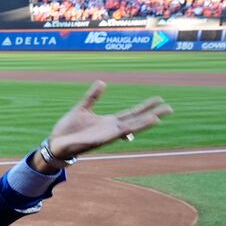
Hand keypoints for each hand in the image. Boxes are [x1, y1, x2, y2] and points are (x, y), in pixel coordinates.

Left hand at [46, 82, 171, 161]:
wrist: (55, 143)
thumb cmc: (68, 129)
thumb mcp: (82, 109)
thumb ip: (92, 97)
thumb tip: (102, 82)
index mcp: (108, 122)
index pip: (132, 113)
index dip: (145, 106)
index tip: (159, 99)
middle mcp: (111, 129)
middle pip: (136, 120)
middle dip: (153, 114)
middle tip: (170, 109)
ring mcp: (107, 135)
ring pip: (130, 129)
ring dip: (143, 124)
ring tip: (159, 118)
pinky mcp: (99, 141)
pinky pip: (114, 136)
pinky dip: (125, 131)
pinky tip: (133, 128)